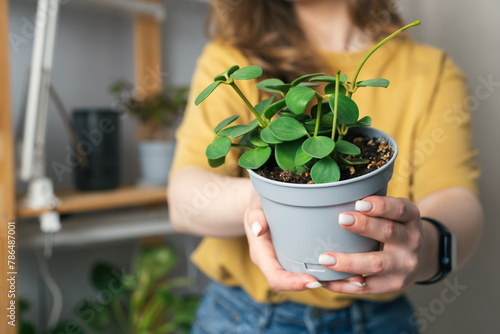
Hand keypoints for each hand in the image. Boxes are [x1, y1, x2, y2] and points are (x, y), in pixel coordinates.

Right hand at [243, 190, 364, 290]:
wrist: (261, 202)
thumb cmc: (258, 203)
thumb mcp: (255, 205)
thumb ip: (256, 215)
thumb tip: (258, 228)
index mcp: (263, 255)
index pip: (276, 277)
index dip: (293, 283)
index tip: (312, 281)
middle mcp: (277, 262)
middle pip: (297, 282)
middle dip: (321, 284)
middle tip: (347, 281)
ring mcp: (290, 260)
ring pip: (310, 275)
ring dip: (335, 280)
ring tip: (360, 277)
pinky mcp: (301, 254)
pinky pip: (316, 265)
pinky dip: (335, 268)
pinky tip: (356, 263)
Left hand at [320, 196, 438, 293]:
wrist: (421, 258)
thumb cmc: (395, 228)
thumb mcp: (394, 213)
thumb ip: (373, 207)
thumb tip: (333, 199)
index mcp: (411, 218)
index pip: (399, 209)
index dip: (381, 206)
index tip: (359, 202)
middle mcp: (411, 241)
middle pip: (389, 233)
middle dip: (364, 226)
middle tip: (341, 219)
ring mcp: (404, 265)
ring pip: (377, 264)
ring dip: (349, 262)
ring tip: (326, 258)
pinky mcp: (394, 285)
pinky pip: (367, 287)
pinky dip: (344, 285)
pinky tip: (326, 280)